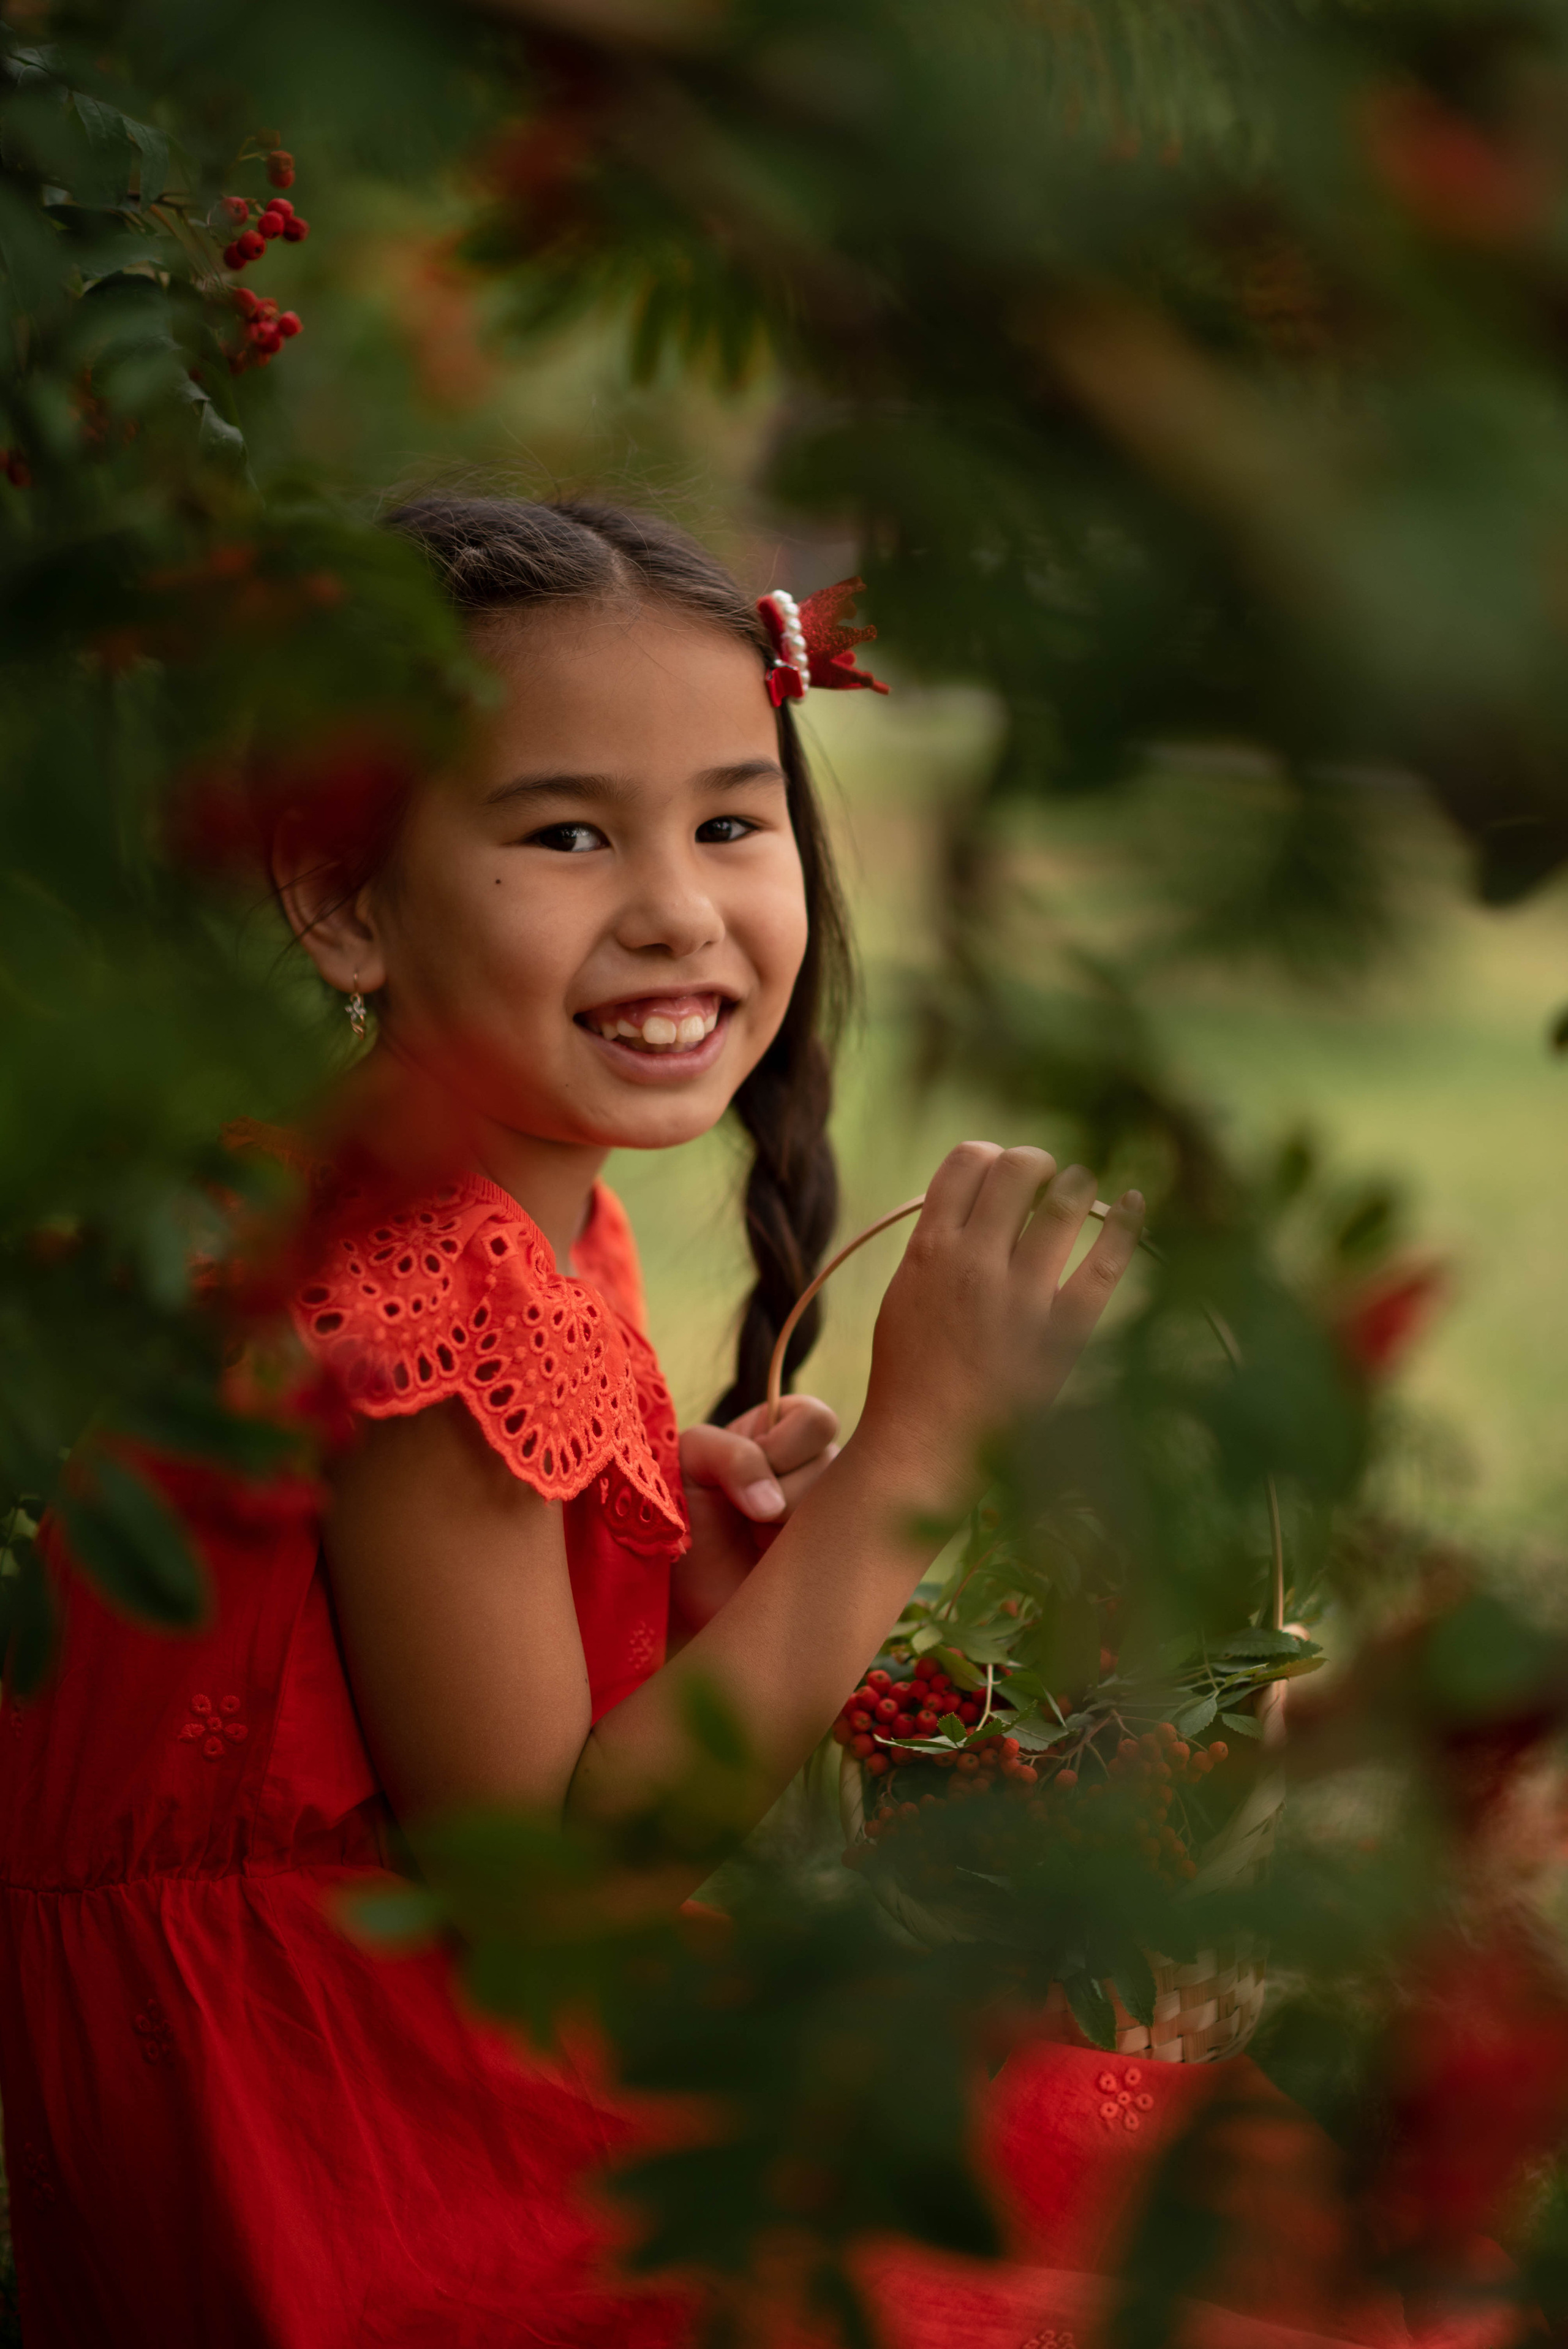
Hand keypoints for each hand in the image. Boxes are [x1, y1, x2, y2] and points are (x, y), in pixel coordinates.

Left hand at [671, 1395, 840, 1641]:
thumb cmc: (684, 1514)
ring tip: (760, 1544)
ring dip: (791, 1531)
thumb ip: (730, 1454)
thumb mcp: (690, 1462)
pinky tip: (779, 1567)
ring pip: (841, 1510)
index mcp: (784, 1431)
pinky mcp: (835, 1560)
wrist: (686, 1590)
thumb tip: (773, 1504)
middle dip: (784, 1493)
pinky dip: (807, 1560)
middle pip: (834, 1465)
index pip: (817, 1420)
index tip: (747, 1473)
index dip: (784, 1446)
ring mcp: (829, 1515)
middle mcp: (815, 1468)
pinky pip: (845, 1553)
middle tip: (750, 1517)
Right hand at [856, 1144, 1141, 1506]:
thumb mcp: (905, 1294)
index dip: (991, 1158)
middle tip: (1044, 1184)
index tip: (1002, 1178)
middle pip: (1018, 1168)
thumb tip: (979, 1200)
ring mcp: (1021, 1297)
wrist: (923, 1447)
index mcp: (929, 1250)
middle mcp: (975, 1263)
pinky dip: (1124, 1224)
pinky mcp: (1062, 1334)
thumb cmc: (911, 1374)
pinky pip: (1105, 1263)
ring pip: (1064, 1202)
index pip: (967, 1160)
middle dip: (1037, 1164)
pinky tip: (1133, 1203)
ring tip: (1080, 1194)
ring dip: (1077, 1186)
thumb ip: (937, 1244)